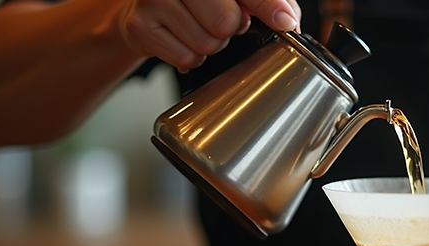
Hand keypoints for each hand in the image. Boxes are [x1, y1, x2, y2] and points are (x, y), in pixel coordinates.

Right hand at [118, 0, 301, 71]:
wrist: (145, 5)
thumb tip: (288, 21)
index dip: (269, 8)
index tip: (285, 23)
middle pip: (226, 22)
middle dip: (229, 29)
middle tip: (217, 19)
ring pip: (207, 43)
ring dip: (210, 44)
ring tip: (196, 27)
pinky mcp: (140, 25)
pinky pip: (186, 58)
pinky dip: (190, 57)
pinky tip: (180, 38)